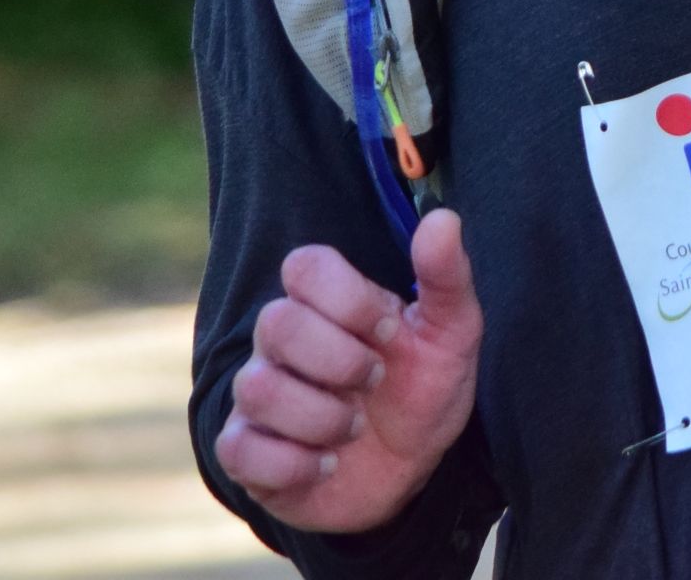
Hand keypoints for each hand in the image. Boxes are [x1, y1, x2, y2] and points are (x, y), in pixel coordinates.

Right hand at [217, 207, 483, 534]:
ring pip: (259, 389)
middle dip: (339, 361)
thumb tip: (443, 219)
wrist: (409, 472)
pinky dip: (294, 464)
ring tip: (354, 429)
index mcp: (324, 302)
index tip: (390, 331)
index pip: (304, 266)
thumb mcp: (450, 335)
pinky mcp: (246, 452)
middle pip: (276, 322)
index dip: (350, 299)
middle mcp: (280, 341)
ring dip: (324, 418)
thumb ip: (446, 276)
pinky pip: (239, 451)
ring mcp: (258, 395)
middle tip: (375, 380)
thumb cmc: (420, 390)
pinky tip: (327, 464)